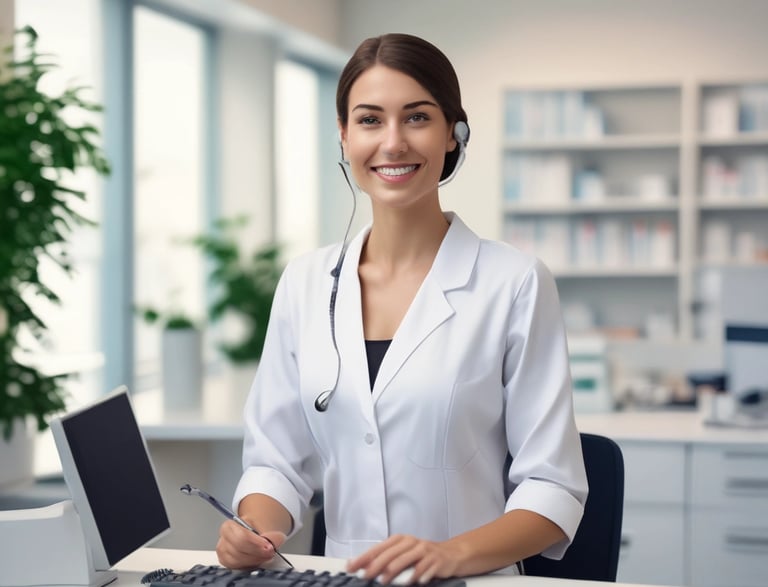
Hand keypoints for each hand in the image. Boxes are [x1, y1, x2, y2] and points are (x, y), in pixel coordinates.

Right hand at [216, 519, 286, 569]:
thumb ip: (270, 534)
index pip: (241, 537)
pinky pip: (239, 568)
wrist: (252, 533)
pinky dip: (251, 565)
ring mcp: (223, 554)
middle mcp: (223, 541)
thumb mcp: (263, 526)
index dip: (256, 543)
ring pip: (239, 561)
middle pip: (239, 551)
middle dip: (257, 553)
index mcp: (228, 527)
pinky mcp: (227, 565)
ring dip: (255, 560)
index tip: (269, 546)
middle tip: (270, 552)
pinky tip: (259, 560)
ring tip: (266, 555)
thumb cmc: (254, 529)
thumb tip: (277, 541)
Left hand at [347, 534, 462, 584]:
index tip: (352, 566)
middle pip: (390, 554)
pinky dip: (417, 574)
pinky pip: (424, 567)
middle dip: (375, 565)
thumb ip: (386, 560)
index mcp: (400, 540)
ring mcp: (424, 550)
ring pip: (405, 559)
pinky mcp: (435, 559)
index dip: (364, 558)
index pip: (378, 548)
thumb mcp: (403, 555)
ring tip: (384, 580)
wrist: (450, 554)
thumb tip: (365, 568)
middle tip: (365, 575)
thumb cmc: (423, 555)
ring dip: (393, 571)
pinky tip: (411, 581)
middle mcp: (411, 542)